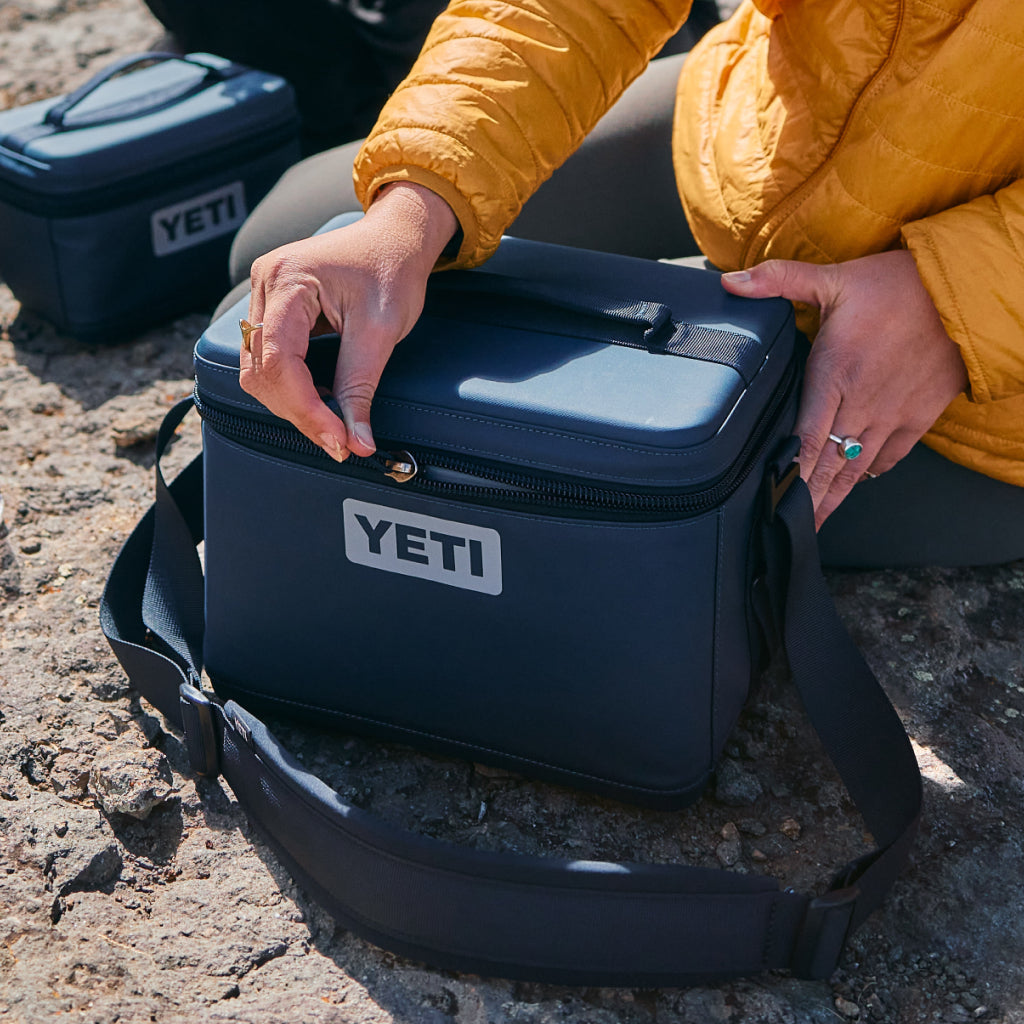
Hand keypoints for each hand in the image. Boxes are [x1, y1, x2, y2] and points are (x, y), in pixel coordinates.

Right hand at [239, 183, 457, 460]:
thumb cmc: (392, 269)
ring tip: (333, 420)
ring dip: (292, 404)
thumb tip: (357, 441)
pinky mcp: (270, 307)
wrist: (395, 238)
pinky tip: (320, 398)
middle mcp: (265, 283)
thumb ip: (360, 387)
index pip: (280, 362)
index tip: (340, 442)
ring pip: (257, 371)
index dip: (307, 410)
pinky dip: (291, 388)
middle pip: (261, 371)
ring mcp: (262, 294)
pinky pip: (265, 359)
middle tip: (342, 441)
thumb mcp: (381, 331)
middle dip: (300, 413)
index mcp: (289, 279)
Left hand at [721, 251, 968, 527]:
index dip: (790, 475)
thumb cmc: (897, 285)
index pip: (805, 438)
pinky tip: (855, 485)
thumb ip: (778, 280)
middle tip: (788, 529)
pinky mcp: (918, 416)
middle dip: (807, 501)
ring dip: (834, 497)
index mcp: (835, 374)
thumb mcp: (832, 278)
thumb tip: (730, 283)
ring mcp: (892, 414)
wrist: (964, 290)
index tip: (773, 502)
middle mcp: (863, 403)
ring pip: (856, 468)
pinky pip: (890, 456)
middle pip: (828, 465)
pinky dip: (870, 474)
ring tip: (815, 524)